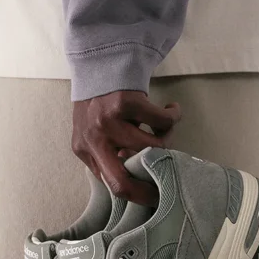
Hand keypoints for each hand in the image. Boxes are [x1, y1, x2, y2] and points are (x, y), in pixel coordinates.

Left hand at [72, 90, 181, 205]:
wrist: (98, 61)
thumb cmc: (100, 102)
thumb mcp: (94, 133)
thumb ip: (108, 155)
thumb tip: (137, 175)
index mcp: (85, 150)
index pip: (110, 186)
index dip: (137, 195)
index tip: (155, 197)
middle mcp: (93, 139)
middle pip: (121, 182)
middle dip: (149, 189)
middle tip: (168, 182)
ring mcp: (108, 122)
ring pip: (153, 147)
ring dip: (166, 138)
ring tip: (165, 126)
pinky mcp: (127, 102)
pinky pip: (163, 121)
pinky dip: (173, 116)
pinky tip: (171, 109)